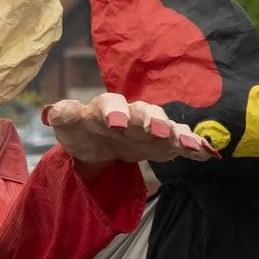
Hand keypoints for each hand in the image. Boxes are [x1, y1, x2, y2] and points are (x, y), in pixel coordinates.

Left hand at [42, 92, 212, 167]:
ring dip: (178, 134)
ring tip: (191, 146)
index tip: (115, 123)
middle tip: (157, 131)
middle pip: (144, 113)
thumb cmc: (83, 130)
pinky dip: (194, 146)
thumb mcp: (68, 124)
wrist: (99, 142)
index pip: (110, 104)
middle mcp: (133, 112)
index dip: (114, 112)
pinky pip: (181, 141)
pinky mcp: (165, 142)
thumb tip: (50, 112)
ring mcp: (151, 126)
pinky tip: (208, 154)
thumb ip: (63, 115)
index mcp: (106, 106)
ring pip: (167, 126)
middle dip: (152, 121)